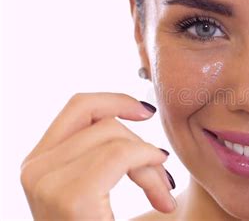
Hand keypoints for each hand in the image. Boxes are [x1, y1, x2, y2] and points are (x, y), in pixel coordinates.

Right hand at [20, 92, 174, 219]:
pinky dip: (149, 167)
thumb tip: (138, 110)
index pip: (78, 107)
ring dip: (151, 164)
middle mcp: (35, 170)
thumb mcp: (103, 185)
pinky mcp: (70, 198)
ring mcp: (46, 183)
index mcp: (43, 164)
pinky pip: (121, 155)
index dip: (116, 100)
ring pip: (115, 136)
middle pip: (104, 122)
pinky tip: (163, 197)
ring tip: (162, 196)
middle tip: (164, 184)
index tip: (147, 113)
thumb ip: (105, 150)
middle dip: (143, 146)